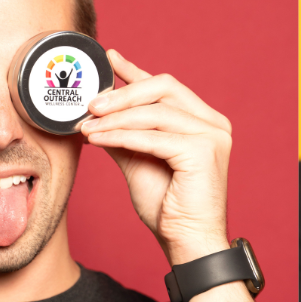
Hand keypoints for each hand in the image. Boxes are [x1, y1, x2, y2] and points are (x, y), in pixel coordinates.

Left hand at [81, 50, 230, 263]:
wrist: (187, 242)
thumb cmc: (168, 208)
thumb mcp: (139, 161)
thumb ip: (124, 135)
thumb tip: (95, 114)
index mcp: (204, 122)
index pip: (166, 87)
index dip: (135, 71)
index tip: (108, 58)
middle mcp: (213, 124)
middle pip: (164, 87)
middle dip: (122, 93)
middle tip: (89, 104)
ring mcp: (212, 136)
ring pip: (156, 111)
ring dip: (115, 117)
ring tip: (86, 125)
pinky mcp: (203, 152)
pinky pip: (153, 136)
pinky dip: (122, 136)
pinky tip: (98, 139)